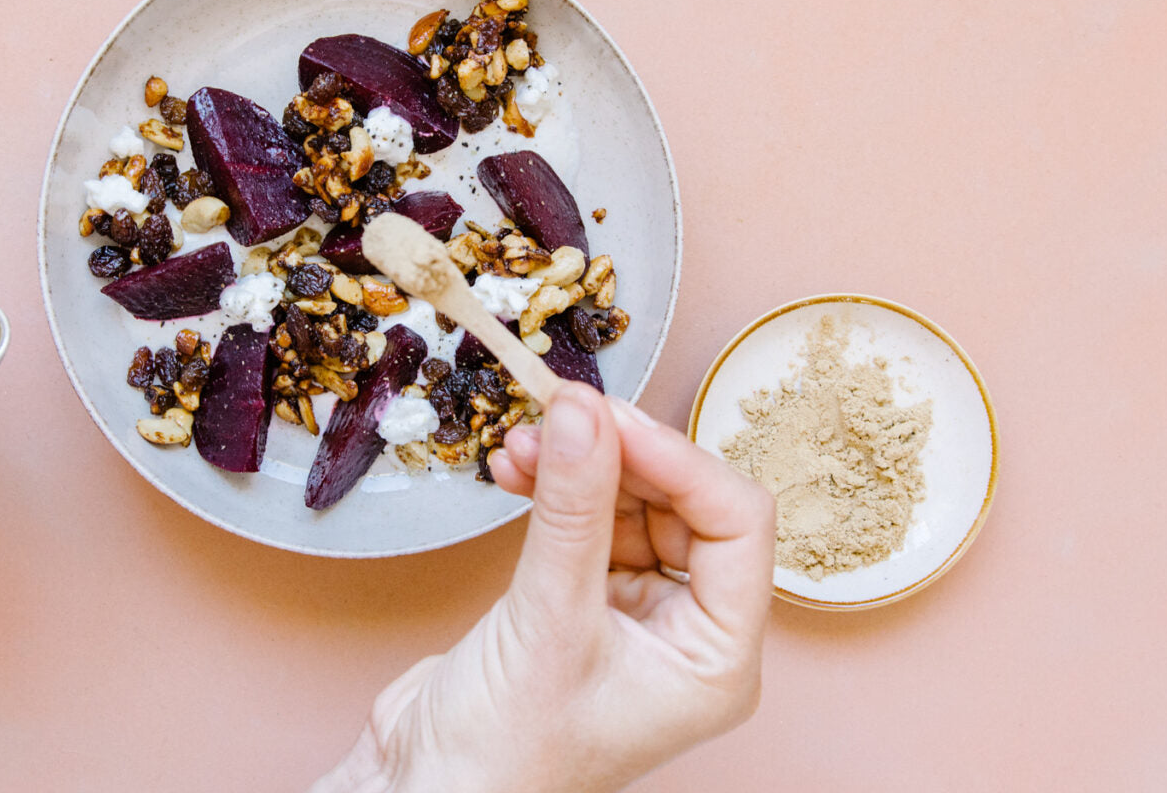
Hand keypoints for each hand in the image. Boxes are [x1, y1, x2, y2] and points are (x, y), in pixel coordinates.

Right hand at [313, 385, 775, 792]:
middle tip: (562, 413)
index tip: (610, 416)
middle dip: (620, 455)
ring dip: (580, 466)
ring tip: (525, 443)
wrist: (428, 790)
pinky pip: (586, 522)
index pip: (737, 525)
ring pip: (631, 505)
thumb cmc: (505, 752)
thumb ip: (572, 507)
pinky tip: (515, 469)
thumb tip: (584, 412)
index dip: (678, 460)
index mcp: (719, 658)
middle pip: (685, 505)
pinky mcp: (582, 602)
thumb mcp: (547, 618)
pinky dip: (554, 489)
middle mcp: (690, 635)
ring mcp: (637, 617)